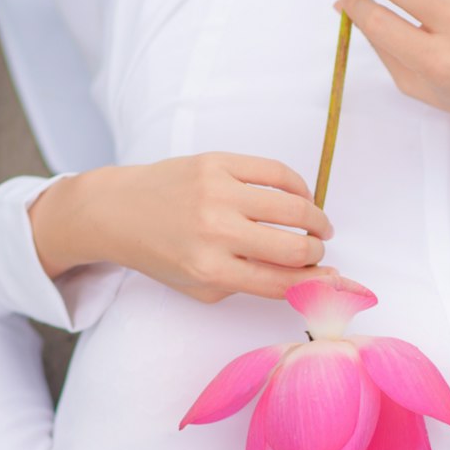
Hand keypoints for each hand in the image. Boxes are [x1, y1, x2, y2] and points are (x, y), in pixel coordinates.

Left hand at [29, 151, 335, 302]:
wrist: (118, 211)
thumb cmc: (161, 253)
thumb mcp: (201, 286)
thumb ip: (249, 284)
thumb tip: (304, 276)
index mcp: (211, 270)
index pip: (281, 282)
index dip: (315, 283)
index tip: (331, 279)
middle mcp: (216, 232)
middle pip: (294, 248)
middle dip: (316, 253)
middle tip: (318, 251)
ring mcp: (217, 193)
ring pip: (293, 207)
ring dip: (316, 219)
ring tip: (319, 226)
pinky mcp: (217, 162)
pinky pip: (276, 172)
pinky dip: (298, 187)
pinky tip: (301, 197)